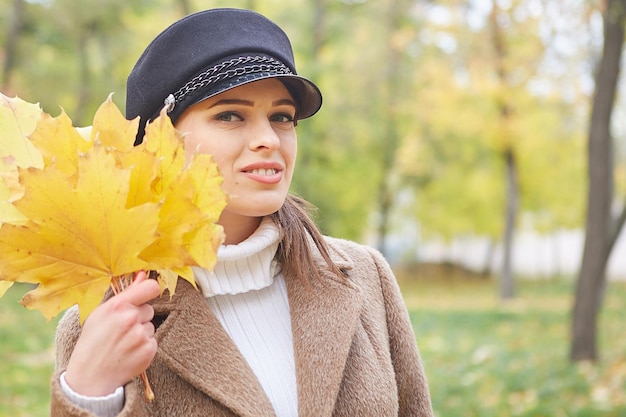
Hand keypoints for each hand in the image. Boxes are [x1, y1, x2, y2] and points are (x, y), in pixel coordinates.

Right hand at [64, 271, 160, 395]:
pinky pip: (153, 341)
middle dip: (139, 317)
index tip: (146, 294)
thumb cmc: (93, 341)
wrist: (90, 376)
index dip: (150, 289)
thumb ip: (126, 293)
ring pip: (150, 326)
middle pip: (149, 309)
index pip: (151, 287)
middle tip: (121, 329)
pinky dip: (144, 346)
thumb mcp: (101, 313)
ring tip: (123, 343)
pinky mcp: (149, 350)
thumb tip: (143, 274)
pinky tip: (129, 352)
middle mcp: (131, 319)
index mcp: (118, 306)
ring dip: (141, 332)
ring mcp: (141, 335)